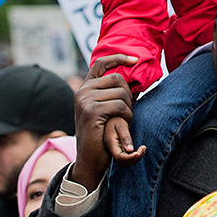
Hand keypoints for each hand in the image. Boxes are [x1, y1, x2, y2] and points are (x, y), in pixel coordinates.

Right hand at [70, 54, 141, 190]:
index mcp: (84, 88)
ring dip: (129, 108)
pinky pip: (120, 105)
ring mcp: (84, 100)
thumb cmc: (102, 133)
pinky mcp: (91, 111)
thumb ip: (113, 92)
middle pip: (117, 78)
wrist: (89, 159)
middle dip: (129, 93)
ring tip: (124, 120)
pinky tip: (124, 124)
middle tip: (128, 110)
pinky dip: (128, 115)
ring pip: (121, 93)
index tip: (135, 59)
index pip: (100, 63)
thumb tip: (135, 75)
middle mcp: (82, 91)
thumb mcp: (105, 109)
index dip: (118, 57)